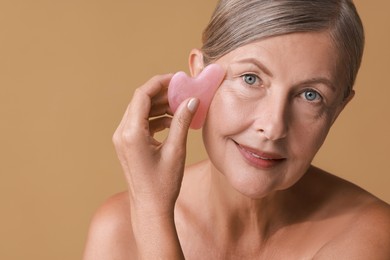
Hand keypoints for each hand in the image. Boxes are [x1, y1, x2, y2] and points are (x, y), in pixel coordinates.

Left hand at [113, 73, 198, 216]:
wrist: (150, 207)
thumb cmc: (163, 184)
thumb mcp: (176, 151)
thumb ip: (182, 122)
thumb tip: (191, 100)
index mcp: (131, 133)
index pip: (142, 95)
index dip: (160, 83)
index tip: (177, 78)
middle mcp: (122, 133)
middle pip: (140, 101)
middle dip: (161, 93)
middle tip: (182, 90)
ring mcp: (122, 139)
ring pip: (140, 111)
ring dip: (159, 106)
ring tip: (179, 105)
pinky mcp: (127, 144)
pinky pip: (140, 123)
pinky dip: (155, 118)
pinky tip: (171, 121)